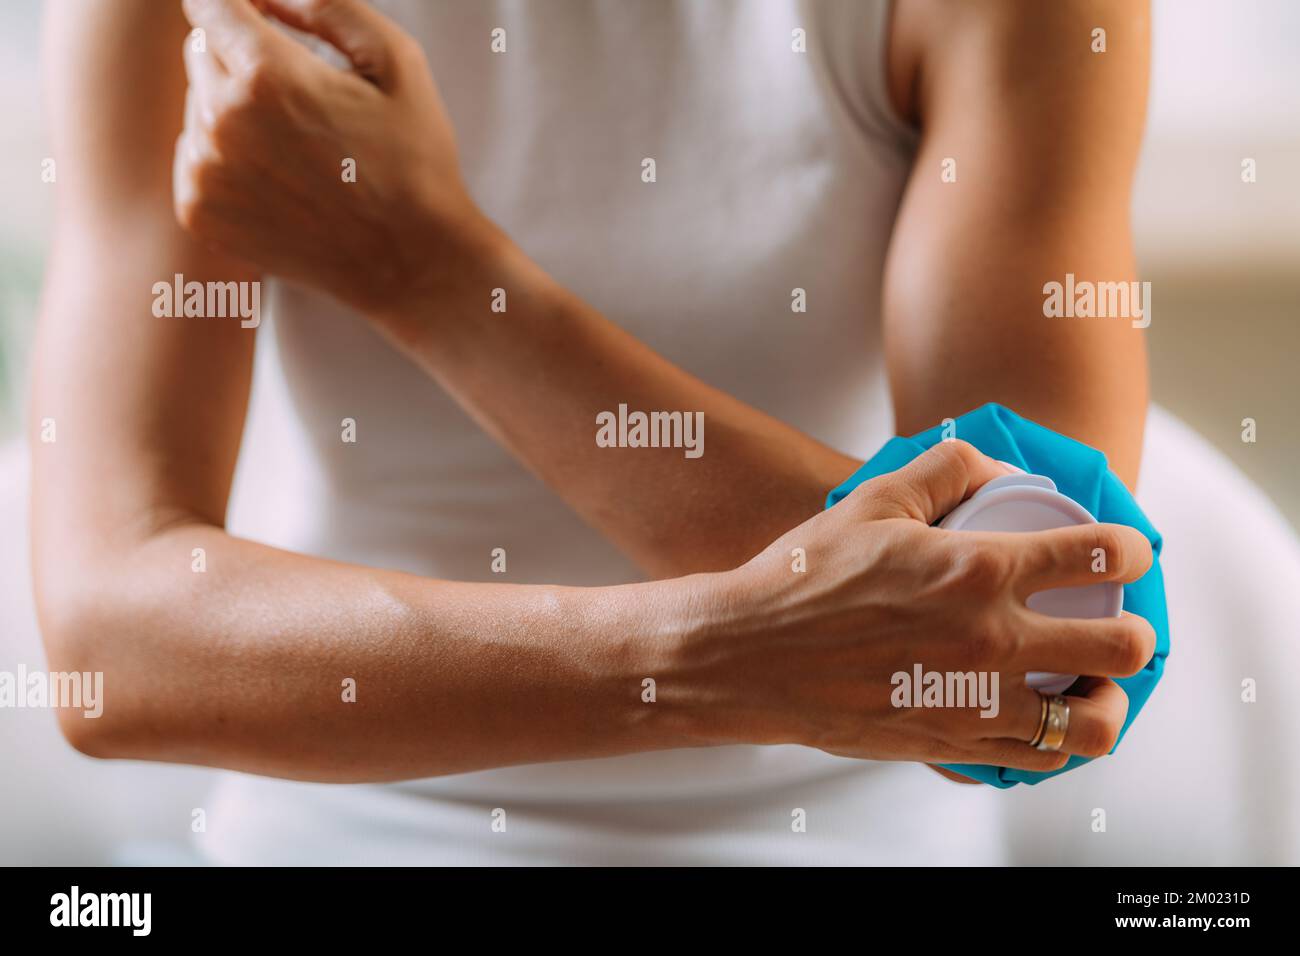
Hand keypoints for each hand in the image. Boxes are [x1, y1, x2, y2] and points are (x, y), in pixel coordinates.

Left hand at [173, 0, 490, 314]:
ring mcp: (205, 171)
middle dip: (241, 58)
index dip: (239, 2)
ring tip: (296, 147)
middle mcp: (223, 121)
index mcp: (267, 74)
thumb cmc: (413, 162)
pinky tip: (279, 180)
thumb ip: (328, 4)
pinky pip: (192, 158)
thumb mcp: (396, 62)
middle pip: (199, 50)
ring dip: (232, 110)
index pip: (209, 1)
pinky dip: (225, 160)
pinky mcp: (199, 211)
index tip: (263, 17)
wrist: (411, 264)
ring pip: (197, 106)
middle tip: (302, 98)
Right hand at [676, 441, 1154, 775]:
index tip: (1125, 554)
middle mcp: (989, 641)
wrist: (746, 657)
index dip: (1130, 551)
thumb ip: (949, 467)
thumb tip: (1007, 473)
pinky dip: (1055, 741)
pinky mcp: (949, 745)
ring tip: (1093, 688)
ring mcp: (973, 703)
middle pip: (1121, 650)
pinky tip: (1040, 718)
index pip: (1098, 558)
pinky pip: (1034, 758)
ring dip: (1108, 702)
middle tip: (1123, 629)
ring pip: (1091, 725)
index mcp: (977, 571)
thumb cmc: (804, 577)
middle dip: (1138, 636)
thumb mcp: (873, 498)